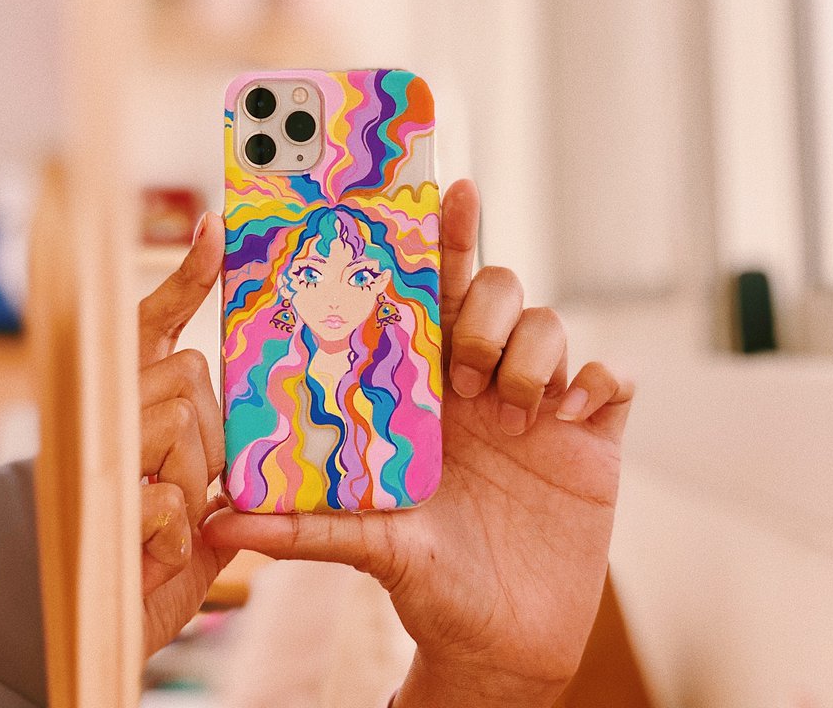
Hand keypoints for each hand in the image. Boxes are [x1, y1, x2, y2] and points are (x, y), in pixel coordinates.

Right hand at [138, 212, 237, 657]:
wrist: (98, 626)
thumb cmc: (154, 556)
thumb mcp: (198, 501)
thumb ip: (219, 456)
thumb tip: (260, 416)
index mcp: (137, 402)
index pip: (158, 324)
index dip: (188, 276)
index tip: (216, 227)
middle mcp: (112, 412)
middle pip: (189, 373)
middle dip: (210, 435)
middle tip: (194, 486)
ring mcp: (103, 451)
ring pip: (183, 427)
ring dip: (194, 487)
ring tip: (169, 524)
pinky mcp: (103, 501)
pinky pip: (173, 496)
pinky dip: (178, 538)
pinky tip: (155, 555)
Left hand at [202, 180, 633, 707]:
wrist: (502, 643)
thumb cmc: (429, 584)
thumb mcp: (370, 547)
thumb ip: (305, 528)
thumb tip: (220, 522)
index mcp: (430, 389)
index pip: (435, 293)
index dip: (445, 237)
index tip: (448, 188)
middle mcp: (485, 382)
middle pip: (498, 289)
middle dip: (486, 311)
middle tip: (468, 375)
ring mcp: (543, 405)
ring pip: (552, 323)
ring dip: (532, 354)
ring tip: (516, 412)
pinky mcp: (594, 437)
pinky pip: (612, 378)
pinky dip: (599, 381)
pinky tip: (572, 416)